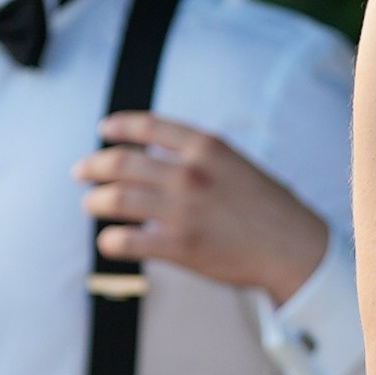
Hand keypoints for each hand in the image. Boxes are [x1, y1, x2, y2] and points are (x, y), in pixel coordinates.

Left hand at [73, 115, 327, 303]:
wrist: (295, 248)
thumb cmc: (270, 209)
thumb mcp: (238, 165)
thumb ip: (201, 157)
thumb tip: (162, 158)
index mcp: (205, 147)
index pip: (147, 127)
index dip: (118, 127)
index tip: (103, 131)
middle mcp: (189, 172)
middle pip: (120, 162)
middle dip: (92, 166)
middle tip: (80, 173)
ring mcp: (181, 209)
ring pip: (114, 199)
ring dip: (94, 202)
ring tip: (90, 206)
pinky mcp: (178, 245)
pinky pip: (126, 240)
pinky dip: (109, 240)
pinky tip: (109, 241)